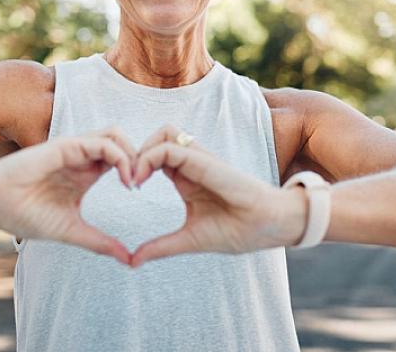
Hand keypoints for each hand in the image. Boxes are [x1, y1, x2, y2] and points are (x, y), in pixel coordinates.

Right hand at [0, 127, 136, 264]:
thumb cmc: (24, 215)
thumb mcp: (71, 231)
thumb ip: (100, 242)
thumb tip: (128, 260)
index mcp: (85, 174)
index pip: (121, 160)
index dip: (137, 171)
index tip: (140, 194)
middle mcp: (82, 158)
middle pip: (123, 142)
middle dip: (140, 158)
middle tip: (142, 184)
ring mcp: (75, 149)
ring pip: (116, 135)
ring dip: (132, 154)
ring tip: (133, 181)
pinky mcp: (67, 146)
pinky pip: (103, 142)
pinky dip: (120, 157)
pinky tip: (123, 179)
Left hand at [129, 125, 307, 268]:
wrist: (269, 227)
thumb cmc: (237, 231)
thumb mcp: (189, 239)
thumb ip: (161, 247)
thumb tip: (132, 261)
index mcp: (186, 178)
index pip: (155, 156)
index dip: (137, 166)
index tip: (127, 188)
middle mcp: (191, 164)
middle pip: (157, 138)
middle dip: (135, 153)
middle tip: (126, 180)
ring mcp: (199, 159)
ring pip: (163, 133)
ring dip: (143, 149)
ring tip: (134, 178)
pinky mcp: (204, 161)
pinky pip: (171, 147)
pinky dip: (150, 157)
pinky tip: (141, 179)